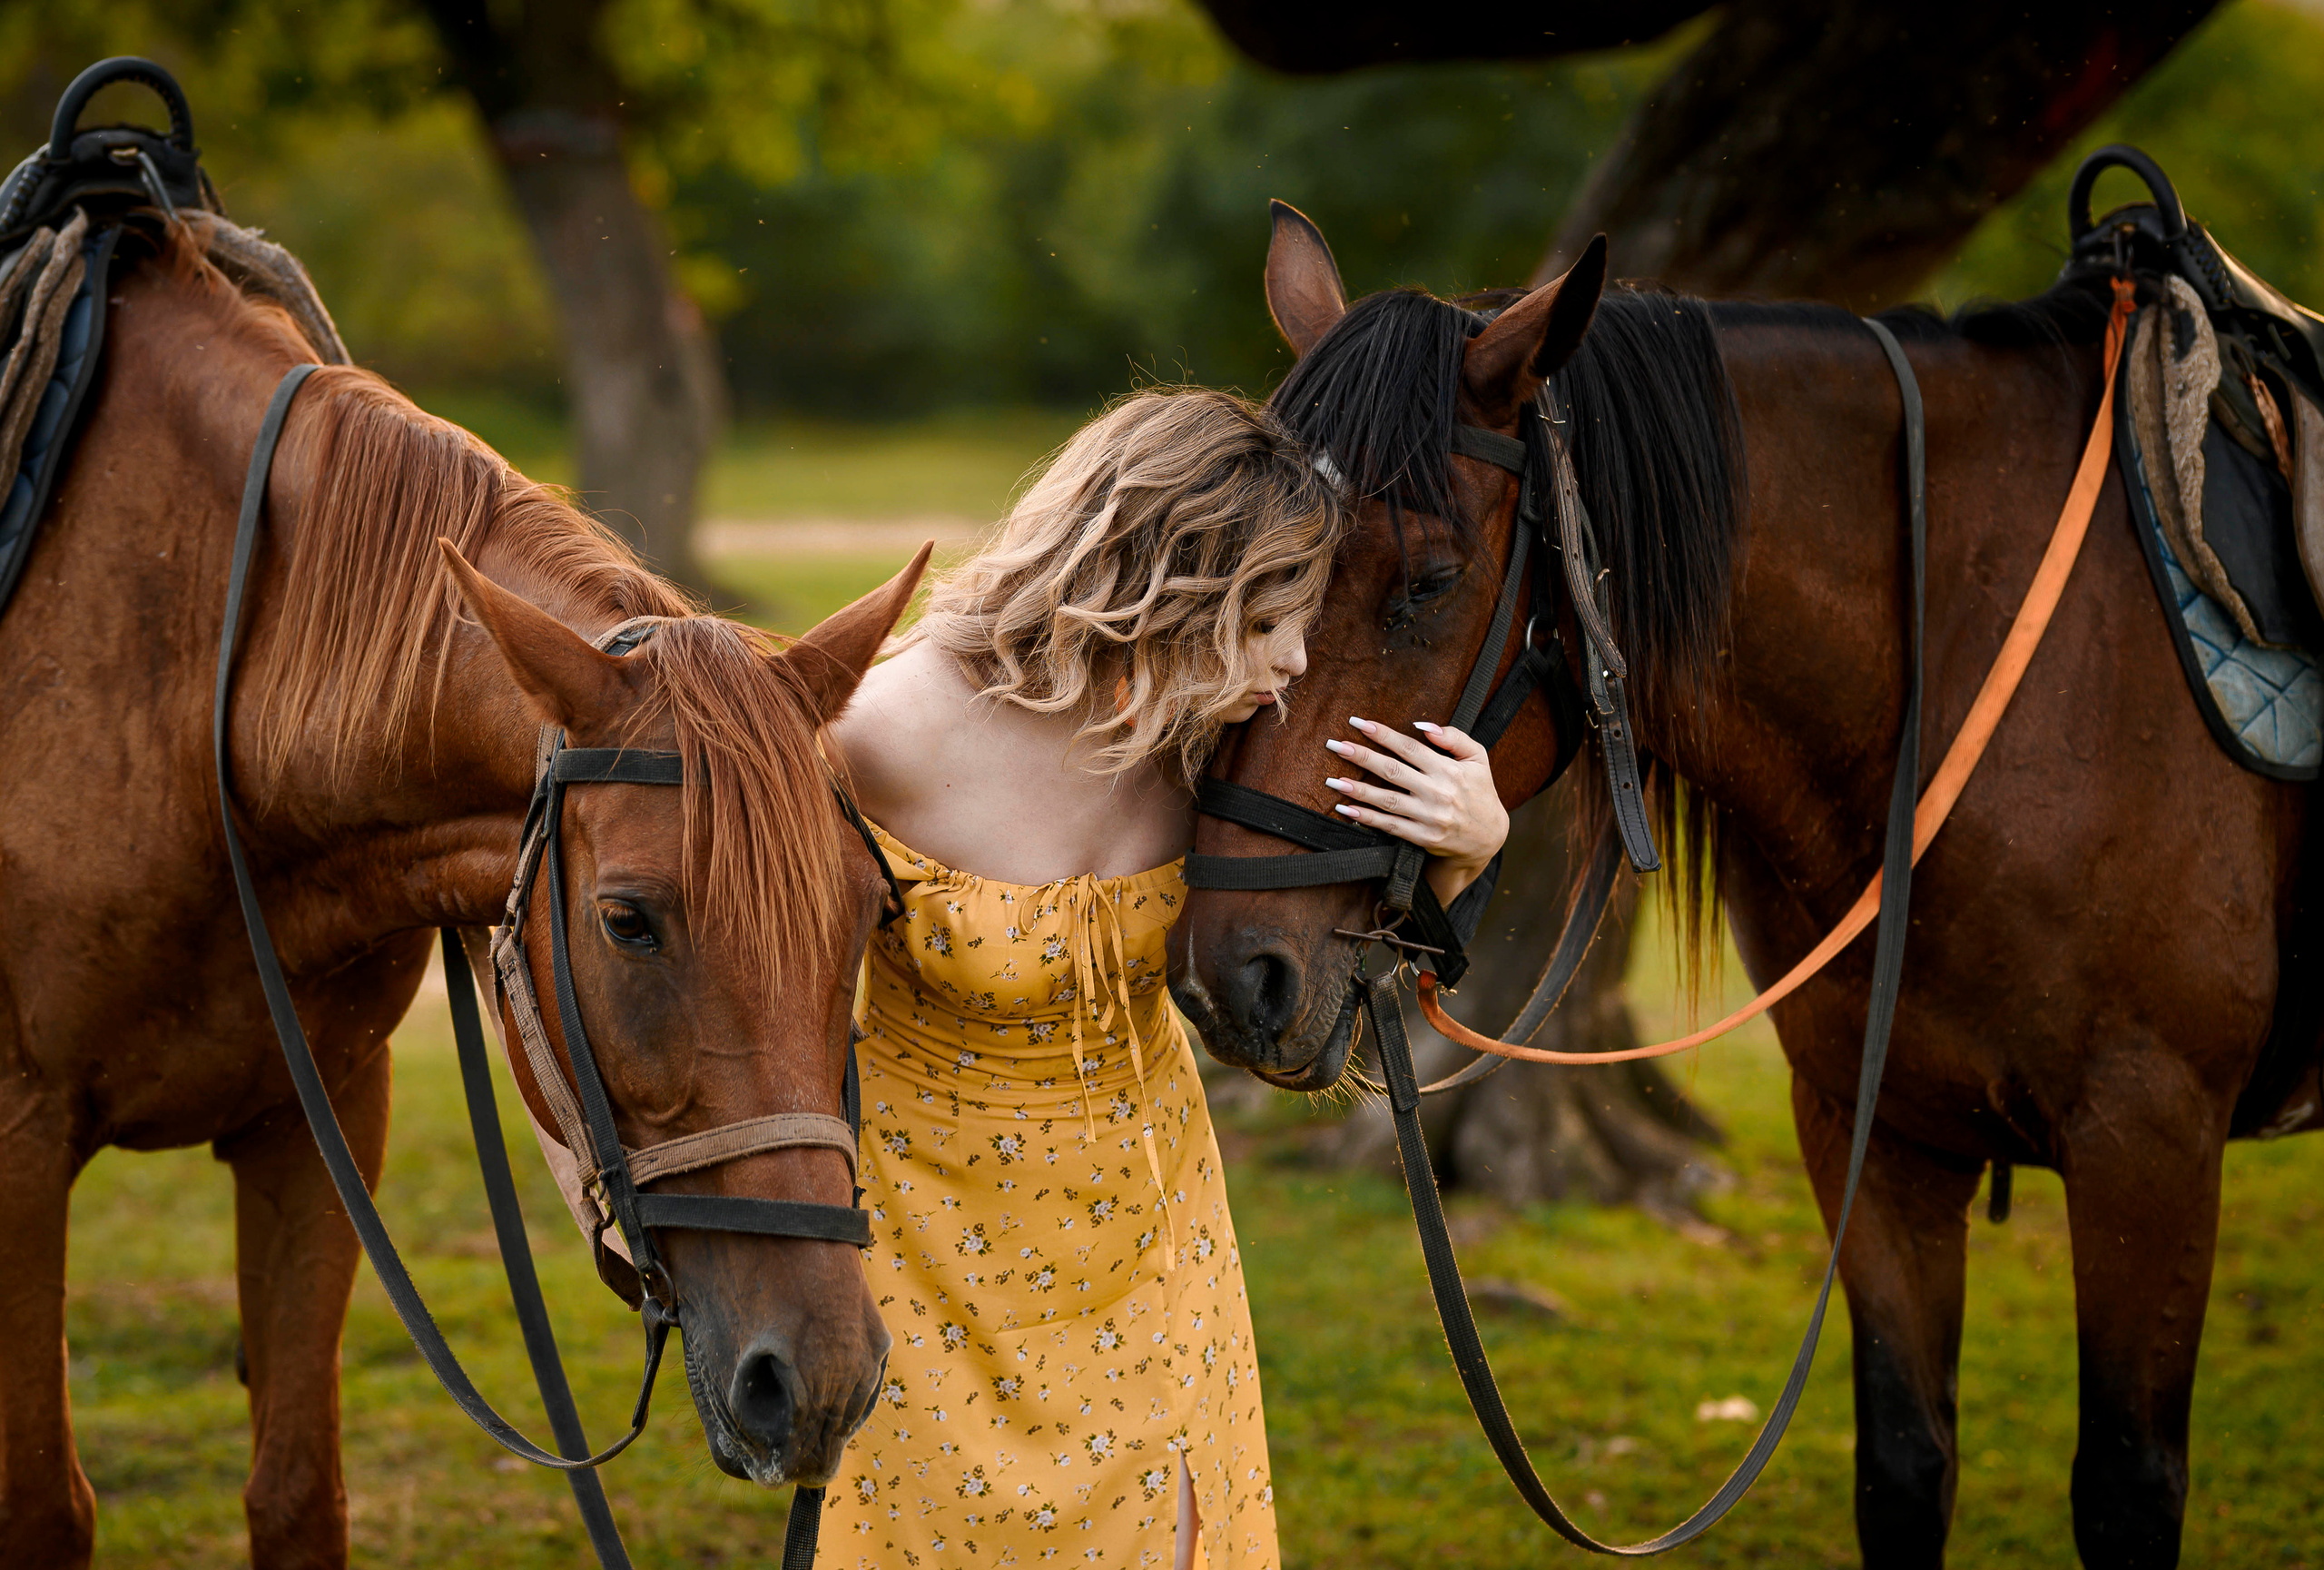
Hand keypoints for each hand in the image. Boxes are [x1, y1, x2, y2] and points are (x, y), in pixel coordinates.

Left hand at [1323, 717, 1508, 904]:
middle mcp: (1438, 793)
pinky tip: (1346, 809)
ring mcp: (1429, 817)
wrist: (1487, 838)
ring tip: (1332, 780)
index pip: (1410, 748)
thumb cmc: (1480, 792)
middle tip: (1336, 746)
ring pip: (1387, 800)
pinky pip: (1390, 826)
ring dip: (1357, 790)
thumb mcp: (1478, 759)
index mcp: (1449, 770)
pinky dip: (1367, 818)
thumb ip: (1455, 738)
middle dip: (1362, 757)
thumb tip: (1423, 726)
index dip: (1383, 734)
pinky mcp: (1423, 837)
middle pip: (1393, 771)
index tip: (1358, 723)